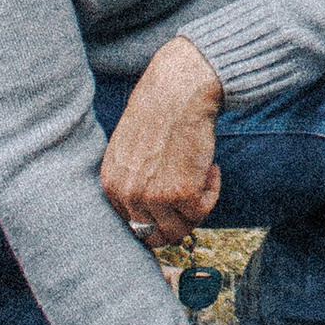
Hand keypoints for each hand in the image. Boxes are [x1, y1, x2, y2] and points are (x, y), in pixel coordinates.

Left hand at [100, 34, 224, 252]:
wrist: (180, 89)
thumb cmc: (160, 111)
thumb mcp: (130, 149)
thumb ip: (132, 179)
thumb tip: (152, 210)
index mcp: (111, 184)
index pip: (131, 225)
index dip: (157, 217)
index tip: (174, 203)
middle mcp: (127, 194)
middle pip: (154, 234)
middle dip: (177, 220)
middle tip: (193, 199)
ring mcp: (153, 196)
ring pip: (179, 229)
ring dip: (196, 208)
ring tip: (202, 177)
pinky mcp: (181, 193)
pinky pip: (202, 210)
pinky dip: (212, 192)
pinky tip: (211, 167)